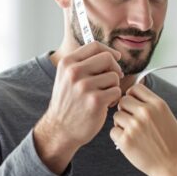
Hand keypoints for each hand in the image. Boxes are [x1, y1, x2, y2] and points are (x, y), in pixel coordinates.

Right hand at [34, 42, 123, 173]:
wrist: (60, 129)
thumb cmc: (68, 103)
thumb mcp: (67, 77)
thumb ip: (83, 63)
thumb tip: (110, 53)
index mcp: (67, 63)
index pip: (95, 46)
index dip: (109, 51)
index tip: (116, 58)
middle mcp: (74, 72)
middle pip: (108, 58)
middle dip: (114, 69)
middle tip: (111, 81)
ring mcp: (84, 86)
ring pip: (114, 76)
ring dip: (113, 86)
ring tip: (104, 96)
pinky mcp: (95, 101)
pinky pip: (116, 91)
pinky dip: (115, 98)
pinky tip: (106, 105)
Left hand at [110, 84, 176, 175]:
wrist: (174, 166)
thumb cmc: (174, 145)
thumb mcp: (169, 117)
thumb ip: (153, 107)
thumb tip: (137, 99)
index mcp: (158, 105)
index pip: (136, 88)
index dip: (133, 95)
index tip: (134, 103)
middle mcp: (145, 113)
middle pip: (123, 100)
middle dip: (125, 109)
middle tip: (132, 120)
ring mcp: (134, 126)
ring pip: (116, 116)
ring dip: (121, 123)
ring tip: (132, 133)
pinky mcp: (126, 140)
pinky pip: (113, 131)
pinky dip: (118, 136)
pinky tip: (129, 142)